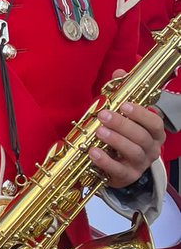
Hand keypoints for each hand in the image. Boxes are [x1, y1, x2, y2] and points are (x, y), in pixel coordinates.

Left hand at [89, 72, 165, 186]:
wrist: (122, 166)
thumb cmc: (124, 136)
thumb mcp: (124, 115)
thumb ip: (123, 93)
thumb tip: (120, 72)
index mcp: (154, 133)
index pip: (155, 123)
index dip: (141, 114)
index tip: (124, 105)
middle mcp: (151, 149)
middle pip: (142, 137)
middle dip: (123, 125)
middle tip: (104, 115)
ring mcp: (140, 164)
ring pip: (133, 153)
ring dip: (116, 141)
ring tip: (99, 131)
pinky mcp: (126, 177)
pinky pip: (118, 170)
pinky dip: (105, 161)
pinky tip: (93, 152)